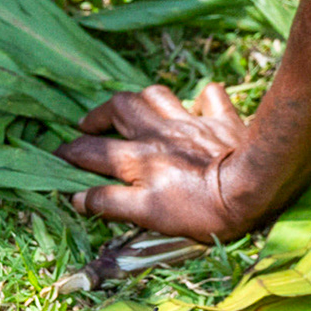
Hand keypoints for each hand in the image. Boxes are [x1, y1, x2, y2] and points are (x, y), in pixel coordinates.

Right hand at [55, 83, 261, 241]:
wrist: (252, 186)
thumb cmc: (201, 209)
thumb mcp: (148, 216)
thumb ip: (111, 203)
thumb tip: (78, 197)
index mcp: (139, 159)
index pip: (92, 151)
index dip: (70, 153)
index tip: (57, 155)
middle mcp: (160, 133)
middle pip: (120, 108)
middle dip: (99, 114)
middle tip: (89, 126)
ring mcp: (191, 122)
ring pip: (157, 94)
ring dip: (143, 99)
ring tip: (135, 110)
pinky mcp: (222, 118)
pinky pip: (210, 95)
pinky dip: (202, 98)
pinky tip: (199, 106)